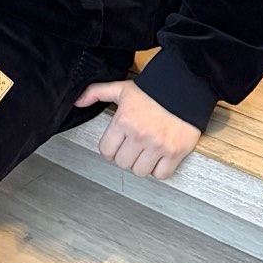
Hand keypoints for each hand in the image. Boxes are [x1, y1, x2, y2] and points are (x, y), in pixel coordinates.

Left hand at [72, 78, 201, 180]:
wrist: (185, 87)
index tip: (117, 145)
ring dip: (142, 164)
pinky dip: (159, 170)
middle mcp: (140, 135)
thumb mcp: (121, 88)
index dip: (110, 149)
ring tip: (146, 152)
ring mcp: (158, 145)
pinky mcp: (176, 152)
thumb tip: (77, 101)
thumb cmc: (153, 90)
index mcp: (124, 121)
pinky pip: (161, 174)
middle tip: (133, 147)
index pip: (106, 151)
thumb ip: (96, 93)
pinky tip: (159, 158)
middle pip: (122, 163)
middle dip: (126, 156)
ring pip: (140, 171)